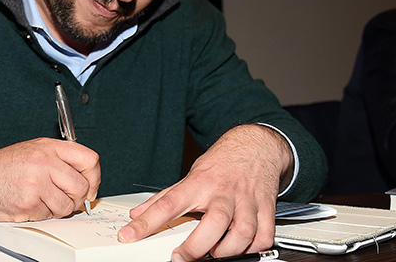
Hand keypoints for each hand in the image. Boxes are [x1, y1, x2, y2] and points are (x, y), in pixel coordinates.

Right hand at [0, 137, 100, 221]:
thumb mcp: (30, 151)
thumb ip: (57, 160)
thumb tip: (84, 176)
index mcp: (47, 147)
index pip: (89, 159)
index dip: (94, 177)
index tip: (89, 186)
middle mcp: (44, 162)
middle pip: (81, 186)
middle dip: (76, 198)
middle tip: (64, 198)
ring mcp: (36, 183)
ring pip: (67, 206)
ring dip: (57, 209)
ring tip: (40, 200)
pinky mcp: (27, 203)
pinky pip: (47, 215)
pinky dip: (39, 214)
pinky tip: (26, 203)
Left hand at [117, 124, 293, 260]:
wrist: (256, 145)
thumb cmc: (221, 163)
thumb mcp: (190, 175)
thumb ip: (164, 197)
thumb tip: (137, 213)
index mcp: (199, 183)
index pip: (168, 203)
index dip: (146, 222)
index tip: (129, 234)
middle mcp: (223, 192)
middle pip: (214, 222)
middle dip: (196, 246)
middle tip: (180, 257)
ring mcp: (247, 201)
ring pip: (243, 231)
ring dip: (227, 250)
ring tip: (213, 254)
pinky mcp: (266, 208)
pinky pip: (263, 235)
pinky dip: (252, 248)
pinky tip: (240, 248)